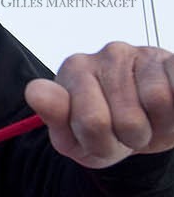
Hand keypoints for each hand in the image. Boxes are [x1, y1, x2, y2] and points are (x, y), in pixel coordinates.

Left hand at [25, 43, 173, 168]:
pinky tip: (168, 110)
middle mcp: (107, 54)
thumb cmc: (103, 131)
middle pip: (128, 119)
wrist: (145, 126)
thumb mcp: (74, 138)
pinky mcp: (170, 58)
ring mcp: (142, 52)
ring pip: (159, 101)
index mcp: (74, 70)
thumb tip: (35, 90)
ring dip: (160, 126)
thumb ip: (55, 117)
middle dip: (132, 137)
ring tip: (149, 121)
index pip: (92, 122)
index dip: (101, 144)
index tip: (98, 139)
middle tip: (128, 132)